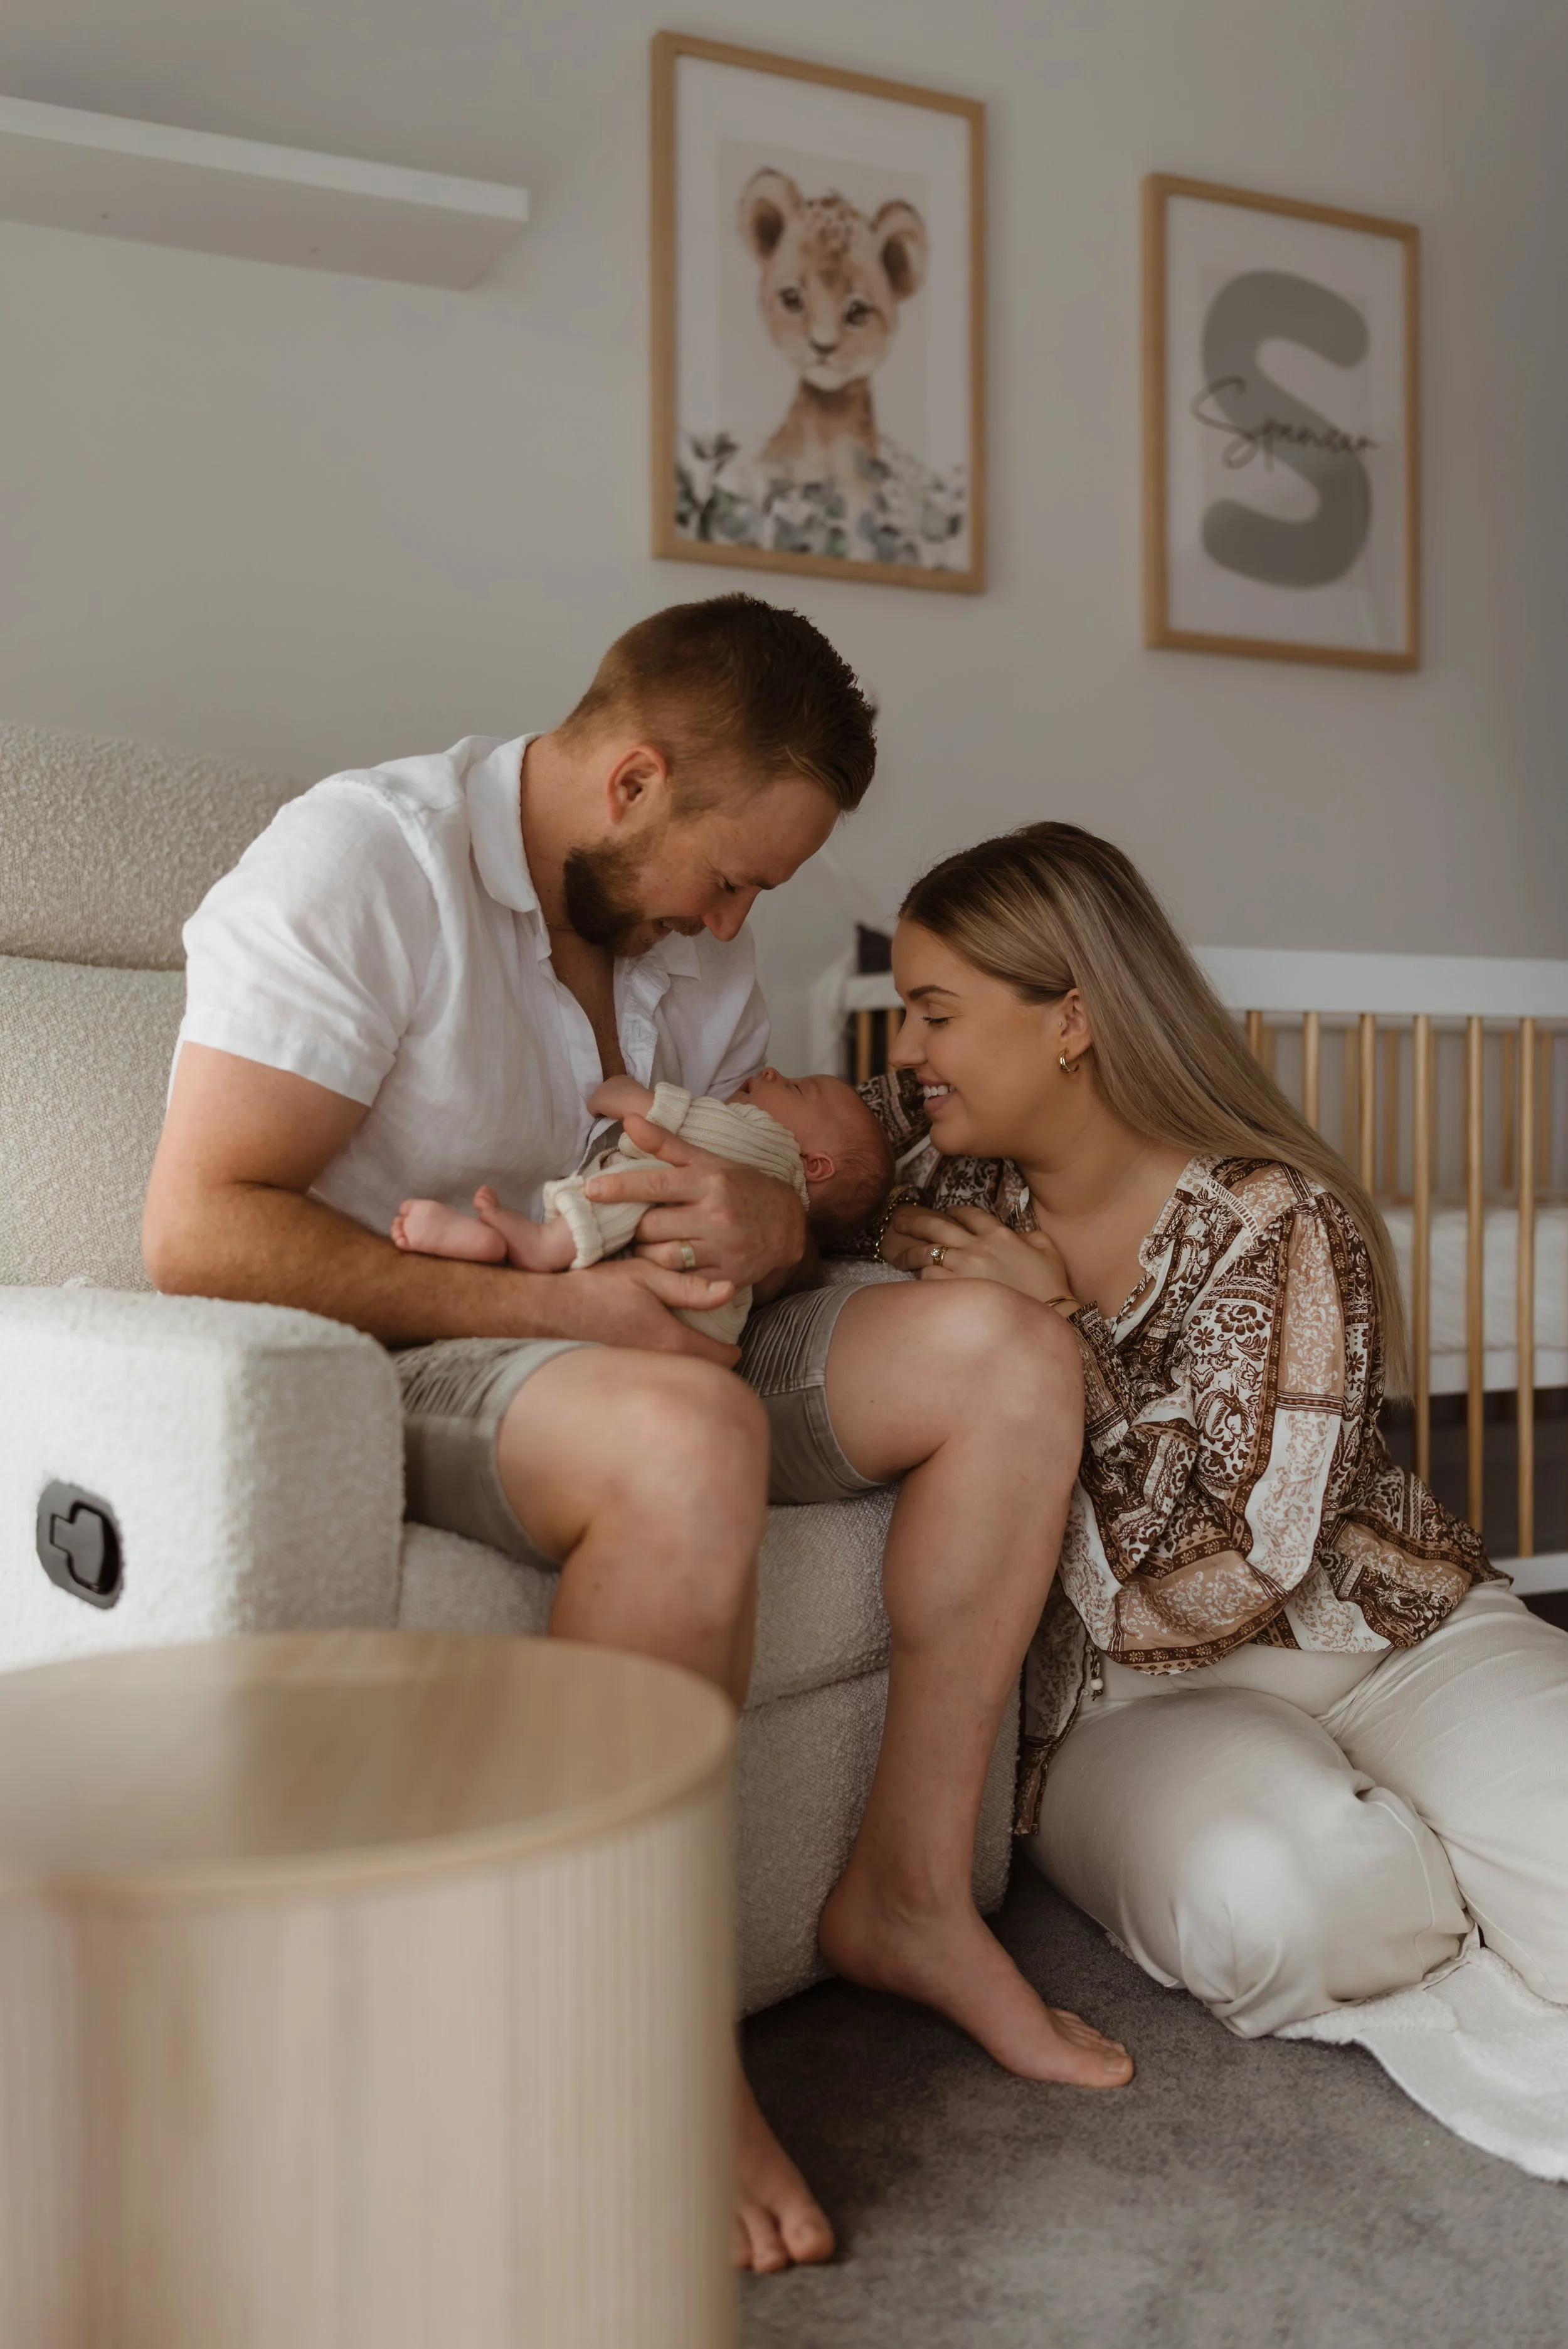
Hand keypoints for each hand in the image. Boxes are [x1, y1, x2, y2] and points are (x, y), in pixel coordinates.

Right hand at [550, 1256, 741, 1364]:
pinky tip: (654, 1351)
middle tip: (713, 1345)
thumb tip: (729, 1290)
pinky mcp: (623, 1377)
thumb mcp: (645, 1276)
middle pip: (702, 1373)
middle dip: (712, 1362)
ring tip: (686, 1347)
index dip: (733, 1349)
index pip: (721, 1357)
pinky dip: (663, 1370)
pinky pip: (655, 1378)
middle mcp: (659, 1365)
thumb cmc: (595, 1290)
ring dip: (686, 1366)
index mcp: (671, 1340)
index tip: (734, 1342)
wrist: (548, 1312)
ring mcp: (641, 1375)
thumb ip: (690, 1287)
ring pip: (677, 1377)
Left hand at [587, 1113, 808, 1288]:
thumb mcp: (709, 1161)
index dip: (621, 1188)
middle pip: (652, 1226)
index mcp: (709, 1181)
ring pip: (662, 1256)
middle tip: (633, 1223)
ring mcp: (722, 1249)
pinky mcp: (724, 1278)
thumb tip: (630, 1120)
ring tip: (648, 1244)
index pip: (657, 1184)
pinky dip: (666, 1273)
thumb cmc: (741, 1188)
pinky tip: (664, 1265)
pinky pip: (681, 1280)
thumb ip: (666, 1144)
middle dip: (636, 1226)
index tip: (591, 1190)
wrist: (788, 1226)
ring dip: (647, 1252)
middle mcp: (716, 1215)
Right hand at [589, 1074, 653, 1121]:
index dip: (599, 1101)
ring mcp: (635, 1087)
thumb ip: (591, 1106)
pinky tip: (628, 1113)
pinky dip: (629, 1108)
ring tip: (619, 1115)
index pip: (601, 1090)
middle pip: (612, 1093)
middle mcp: (623, 1080)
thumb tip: (596, 1110)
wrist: (637, 1106)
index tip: (599, 1110)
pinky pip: (631, 1103)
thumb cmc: (612, 1102)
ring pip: (623, 1097)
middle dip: (609, 1102)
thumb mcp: (593, 1105)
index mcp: (610, 1078)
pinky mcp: (643, 1096)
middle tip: (608, 1113)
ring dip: (620, 1105)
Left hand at [881, 1205, 1078, 1311]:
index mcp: (999, 1234)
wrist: (1050, 1315)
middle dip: (914, 1221)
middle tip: (900, 1221)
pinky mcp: (955, 1289)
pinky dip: (921, 1279)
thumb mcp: (1048, 1252)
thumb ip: (1032, 1237)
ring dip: (911, 1253)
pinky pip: (927, 1278)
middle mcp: (977, 1246)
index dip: (954, 1212)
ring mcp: (964, 1267)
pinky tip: (917, 1282)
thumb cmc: (1051, 1287)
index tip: (947, 1214)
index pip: (969, 1214)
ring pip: (927, 1252)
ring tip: (898, 1256)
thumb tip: (1021, 1236)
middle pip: (936, 1225)